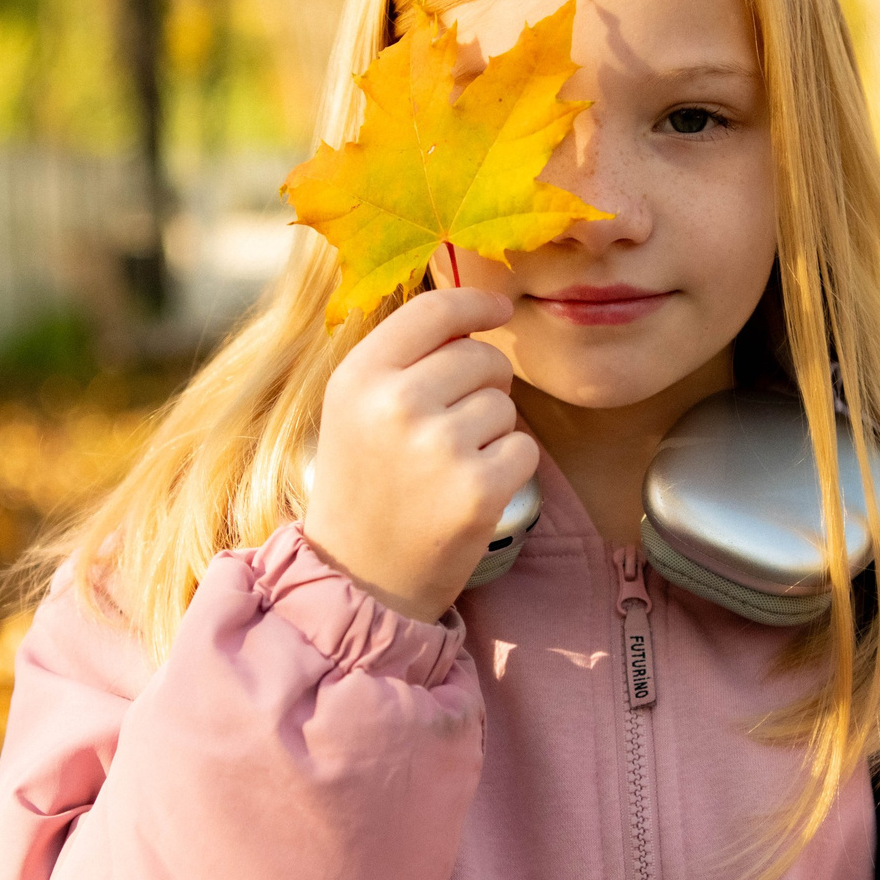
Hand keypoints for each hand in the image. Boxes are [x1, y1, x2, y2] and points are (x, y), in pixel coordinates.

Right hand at [304, 288, 537, 620]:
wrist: (361, 576)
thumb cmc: (365, 483)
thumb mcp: (355, 407)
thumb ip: (403, 356)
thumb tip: (472, 307)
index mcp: (359, 376)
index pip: (433, 310)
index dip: (475, 303)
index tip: (499, 309)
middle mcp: (396, 405)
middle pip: (481, 357)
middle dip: (484, 384)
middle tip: (451, 427)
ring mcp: (438, 448)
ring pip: (505, 404)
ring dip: (492, 431)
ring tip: (450, 465)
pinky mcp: (477, 490)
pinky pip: (524, 447)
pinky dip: (509, 467)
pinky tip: (471, 490)